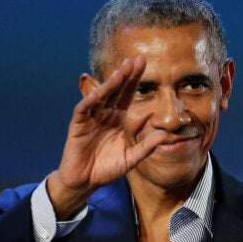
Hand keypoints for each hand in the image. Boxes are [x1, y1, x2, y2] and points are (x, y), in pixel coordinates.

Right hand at [47, 56, 166, 218]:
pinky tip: (97, 93)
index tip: (144, 63)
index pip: (128, 94)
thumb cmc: (107, 168)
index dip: (135, 79)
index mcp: (119, 118)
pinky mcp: (78, 126)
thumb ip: (146, 147)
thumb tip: (164, 135)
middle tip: (135, 59)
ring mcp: (91, 118)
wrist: (85, 182)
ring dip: (110, 84)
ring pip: (101, 96)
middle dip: (125, 75)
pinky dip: (89, 101)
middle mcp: (105, 113)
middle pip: (116, 90)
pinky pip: (83, 110)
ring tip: (120, 72)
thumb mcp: (131, 158)